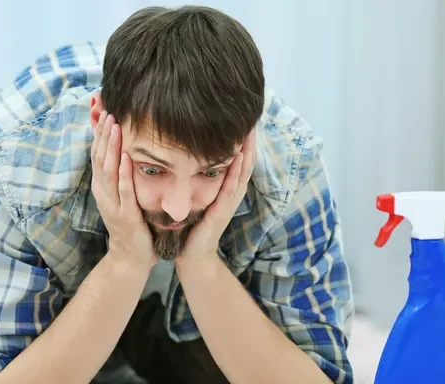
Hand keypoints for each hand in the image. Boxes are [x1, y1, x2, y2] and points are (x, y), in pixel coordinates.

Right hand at [91, 111, 156, 268]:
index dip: (97, 131)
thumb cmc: (130, 224)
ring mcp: (112, 203)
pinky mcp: (125, 214)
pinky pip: (123, 190)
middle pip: (99, 156)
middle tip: (107, 109)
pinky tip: (125, 156)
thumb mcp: (122, 195)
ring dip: (111, 145)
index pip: (97, 153)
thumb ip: (121, 174)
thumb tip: (124, 149)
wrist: (130, 258)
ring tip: (115, 124)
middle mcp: (103, 192)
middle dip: (103, 132)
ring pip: (108, 169)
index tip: (101, 109)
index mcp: (102, 186)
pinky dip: (123, 172)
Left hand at [179, 129, 256, 262]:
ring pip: (242, 173)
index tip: (245, 121)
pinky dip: (235, 173)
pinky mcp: (221, 213)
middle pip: (247, 164)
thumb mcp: (200, 197)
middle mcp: (232, 195)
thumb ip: (202, 180)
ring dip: (247, 152)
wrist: (191, 255)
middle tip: (253, 119)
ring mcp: (228, 204)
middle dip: (250, 142)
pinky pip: (230, 189)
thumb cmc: (194, 226)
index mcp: (227, 190)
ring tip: (250, 132)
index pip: (240, 162)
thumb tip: (194, 157)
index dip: (244, 142)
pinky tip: (238, 158)